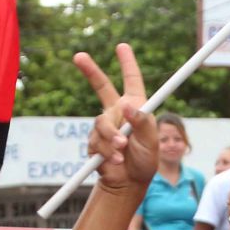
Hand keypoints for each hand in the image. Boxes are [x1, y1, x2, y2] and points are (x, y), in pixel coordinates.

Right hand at [74, 45, 158, 198]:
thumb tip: (127, 106)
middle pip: (100, 85)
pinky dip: (108, 151)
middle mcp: (118, 112)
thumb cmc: (146, 159)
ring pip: (101, 123)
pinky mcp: (95, 141)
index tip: (122, 47)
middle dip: (89, 70)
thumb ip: (142, 122)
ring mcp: (105, 126)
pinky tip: (117, 160)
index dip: (127, 63)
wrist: (129, 182)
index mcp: (135, 106)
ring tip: (123, 149)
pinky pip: (97, 141)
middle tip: (78, 56)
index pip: (131, 79)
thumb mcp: (151, 140)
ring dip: (112, 137)